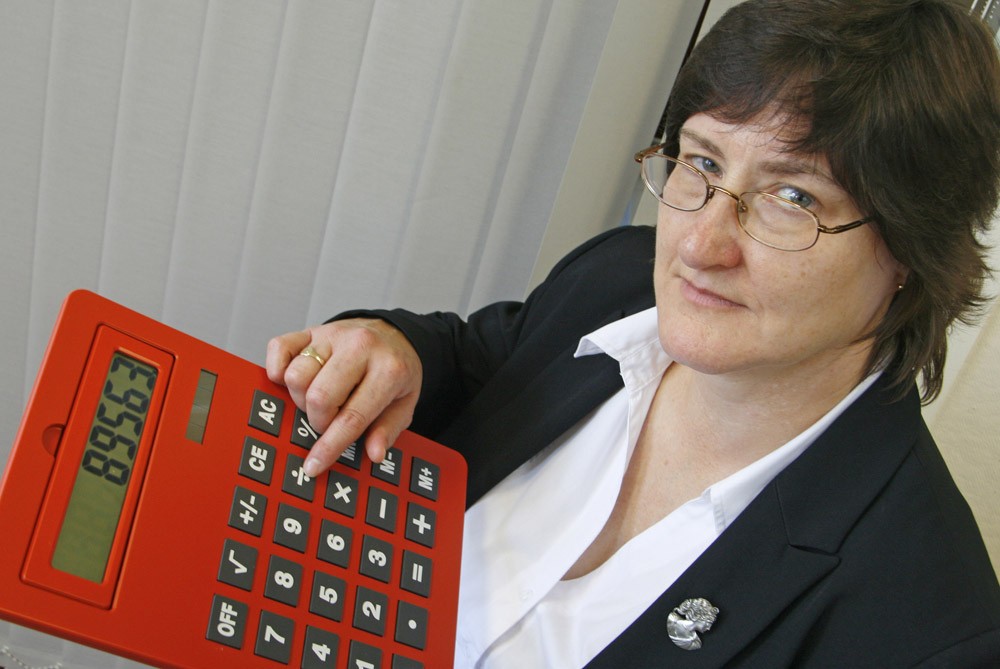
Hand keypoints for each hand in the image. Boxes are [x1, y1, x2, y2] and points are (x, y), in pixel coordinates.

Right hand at [266, 318, 422, 476]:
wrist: (394, 333)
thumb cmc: (396, 370)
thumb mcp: (405, 402)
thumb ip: (388, 429)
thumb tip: (374, 454)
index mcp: (389, 370)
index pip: (353, 416)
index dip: (331, 445)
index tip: (314, 465)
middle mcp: (360, 347)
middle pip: (319, 397)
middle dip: (318, 421)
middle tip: (328, 421)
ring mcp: (333, 335)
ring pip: (296, 375)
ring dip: (301, 398)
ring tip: (318, 401)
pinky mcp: (312, 329)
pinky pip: (279, 348)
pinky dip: (278, 369)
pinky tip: (293, 382)